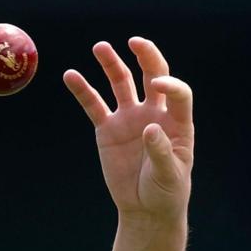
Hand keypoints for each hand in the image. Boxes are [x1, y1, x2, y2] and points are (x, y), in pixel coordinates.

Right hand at [63, 37, 193, 224]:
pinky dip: (83, 90)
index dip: (171, 84)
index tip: (158, 84)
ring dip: (112, 64)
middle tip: (134, 42)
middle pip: (152, 76)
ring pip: (121, 84)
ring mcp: (130, 118)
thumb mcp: (170, 176)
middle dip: (146, 57)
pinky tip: (71, 75)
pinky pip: (94, 105)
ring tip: (101, 47)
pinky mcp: (108, 129)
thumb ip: (161, 152)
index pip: (179, 94)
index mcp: (178, 124)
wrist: (145, 208)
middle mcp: (155, 114)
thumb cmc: (166, 192)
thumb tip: (151, 128)